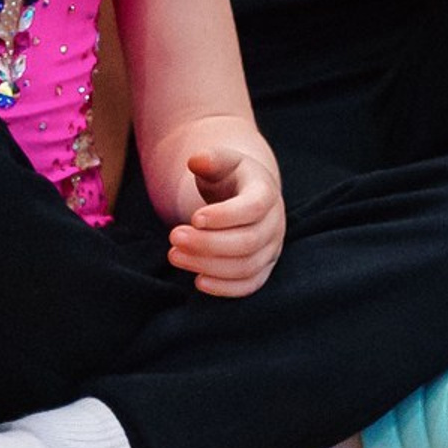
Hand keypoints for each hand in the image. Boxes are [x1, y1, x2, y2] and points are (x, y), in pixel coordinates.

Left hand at [167, 141, 283, 296]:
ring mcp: (271, 248)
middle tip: (173, 237)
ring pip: (246, 267)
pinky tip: (198, 281)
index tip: (193, 218)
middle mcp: (274, 223)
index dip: (224, 216)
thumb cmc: (230, 176)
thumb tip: (196, 160)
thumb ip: (210, 159)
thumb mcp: (221, 161)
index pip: (253, 208)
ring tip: (174, 255)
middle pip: (247, 242)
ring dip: (209, 265)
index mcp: (265, 193)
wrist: (246, 195)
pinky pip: (249, 285)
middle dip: (207, 243)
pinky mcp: (263, 268)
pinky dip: (225, 288)